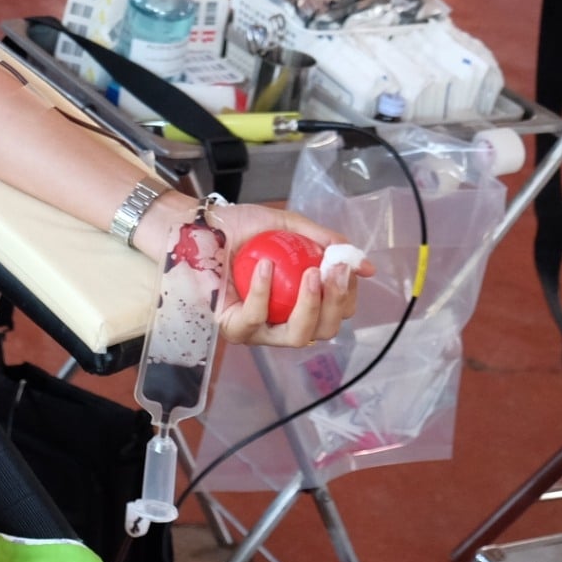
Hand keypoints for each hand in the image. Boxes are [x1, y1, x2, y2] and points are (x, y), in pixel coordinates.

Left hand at [209, 203, 371, 348]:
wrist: (195, 226)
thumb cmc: (238, 228)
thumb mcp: (287, 226)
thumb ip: (324, 241)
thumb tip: (366, 266)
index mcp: (300, 300)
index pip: (338, 311)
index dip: (348, 292)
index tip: (345, 266)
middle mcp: (284, 320)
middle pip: (326, 329)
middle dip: (336, 301)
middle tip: (332, 270)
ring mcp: (259, 328)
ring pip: (298, 336)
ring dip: (311, 306)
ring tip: (311, 274)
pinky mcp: (233, 327)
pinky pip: (255, 319)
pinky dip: (263, 293)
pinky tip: (266, 267)